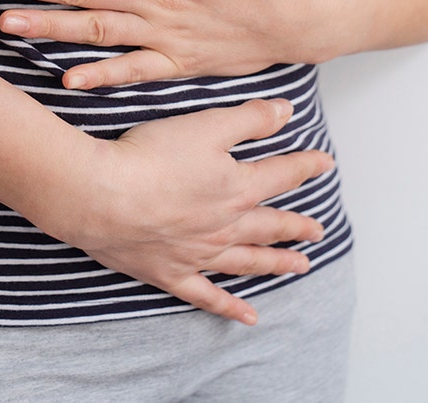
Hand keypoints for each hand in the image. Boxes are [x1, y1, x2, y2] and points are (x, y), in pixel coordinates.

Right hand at [25, 99, 332, 325]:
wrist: (102, 196)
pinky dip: (230, 308)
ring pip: (248, 261)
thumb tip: (287, 111)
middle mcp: (225, 226)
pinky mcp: (170, 273)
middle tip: (318, 231)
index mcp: (236, 188)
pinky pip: (207, 296)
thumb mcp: (206, 125)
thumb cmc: (149, 157)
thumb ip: (250, 119)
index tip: (325, 164)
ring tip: (299, 267)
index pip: (282, 175)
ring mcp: (199, 254)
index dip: (306, 167)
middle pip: (271, 225)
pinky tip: (248, 317)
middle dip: (297, 226)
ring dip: (276, 263)